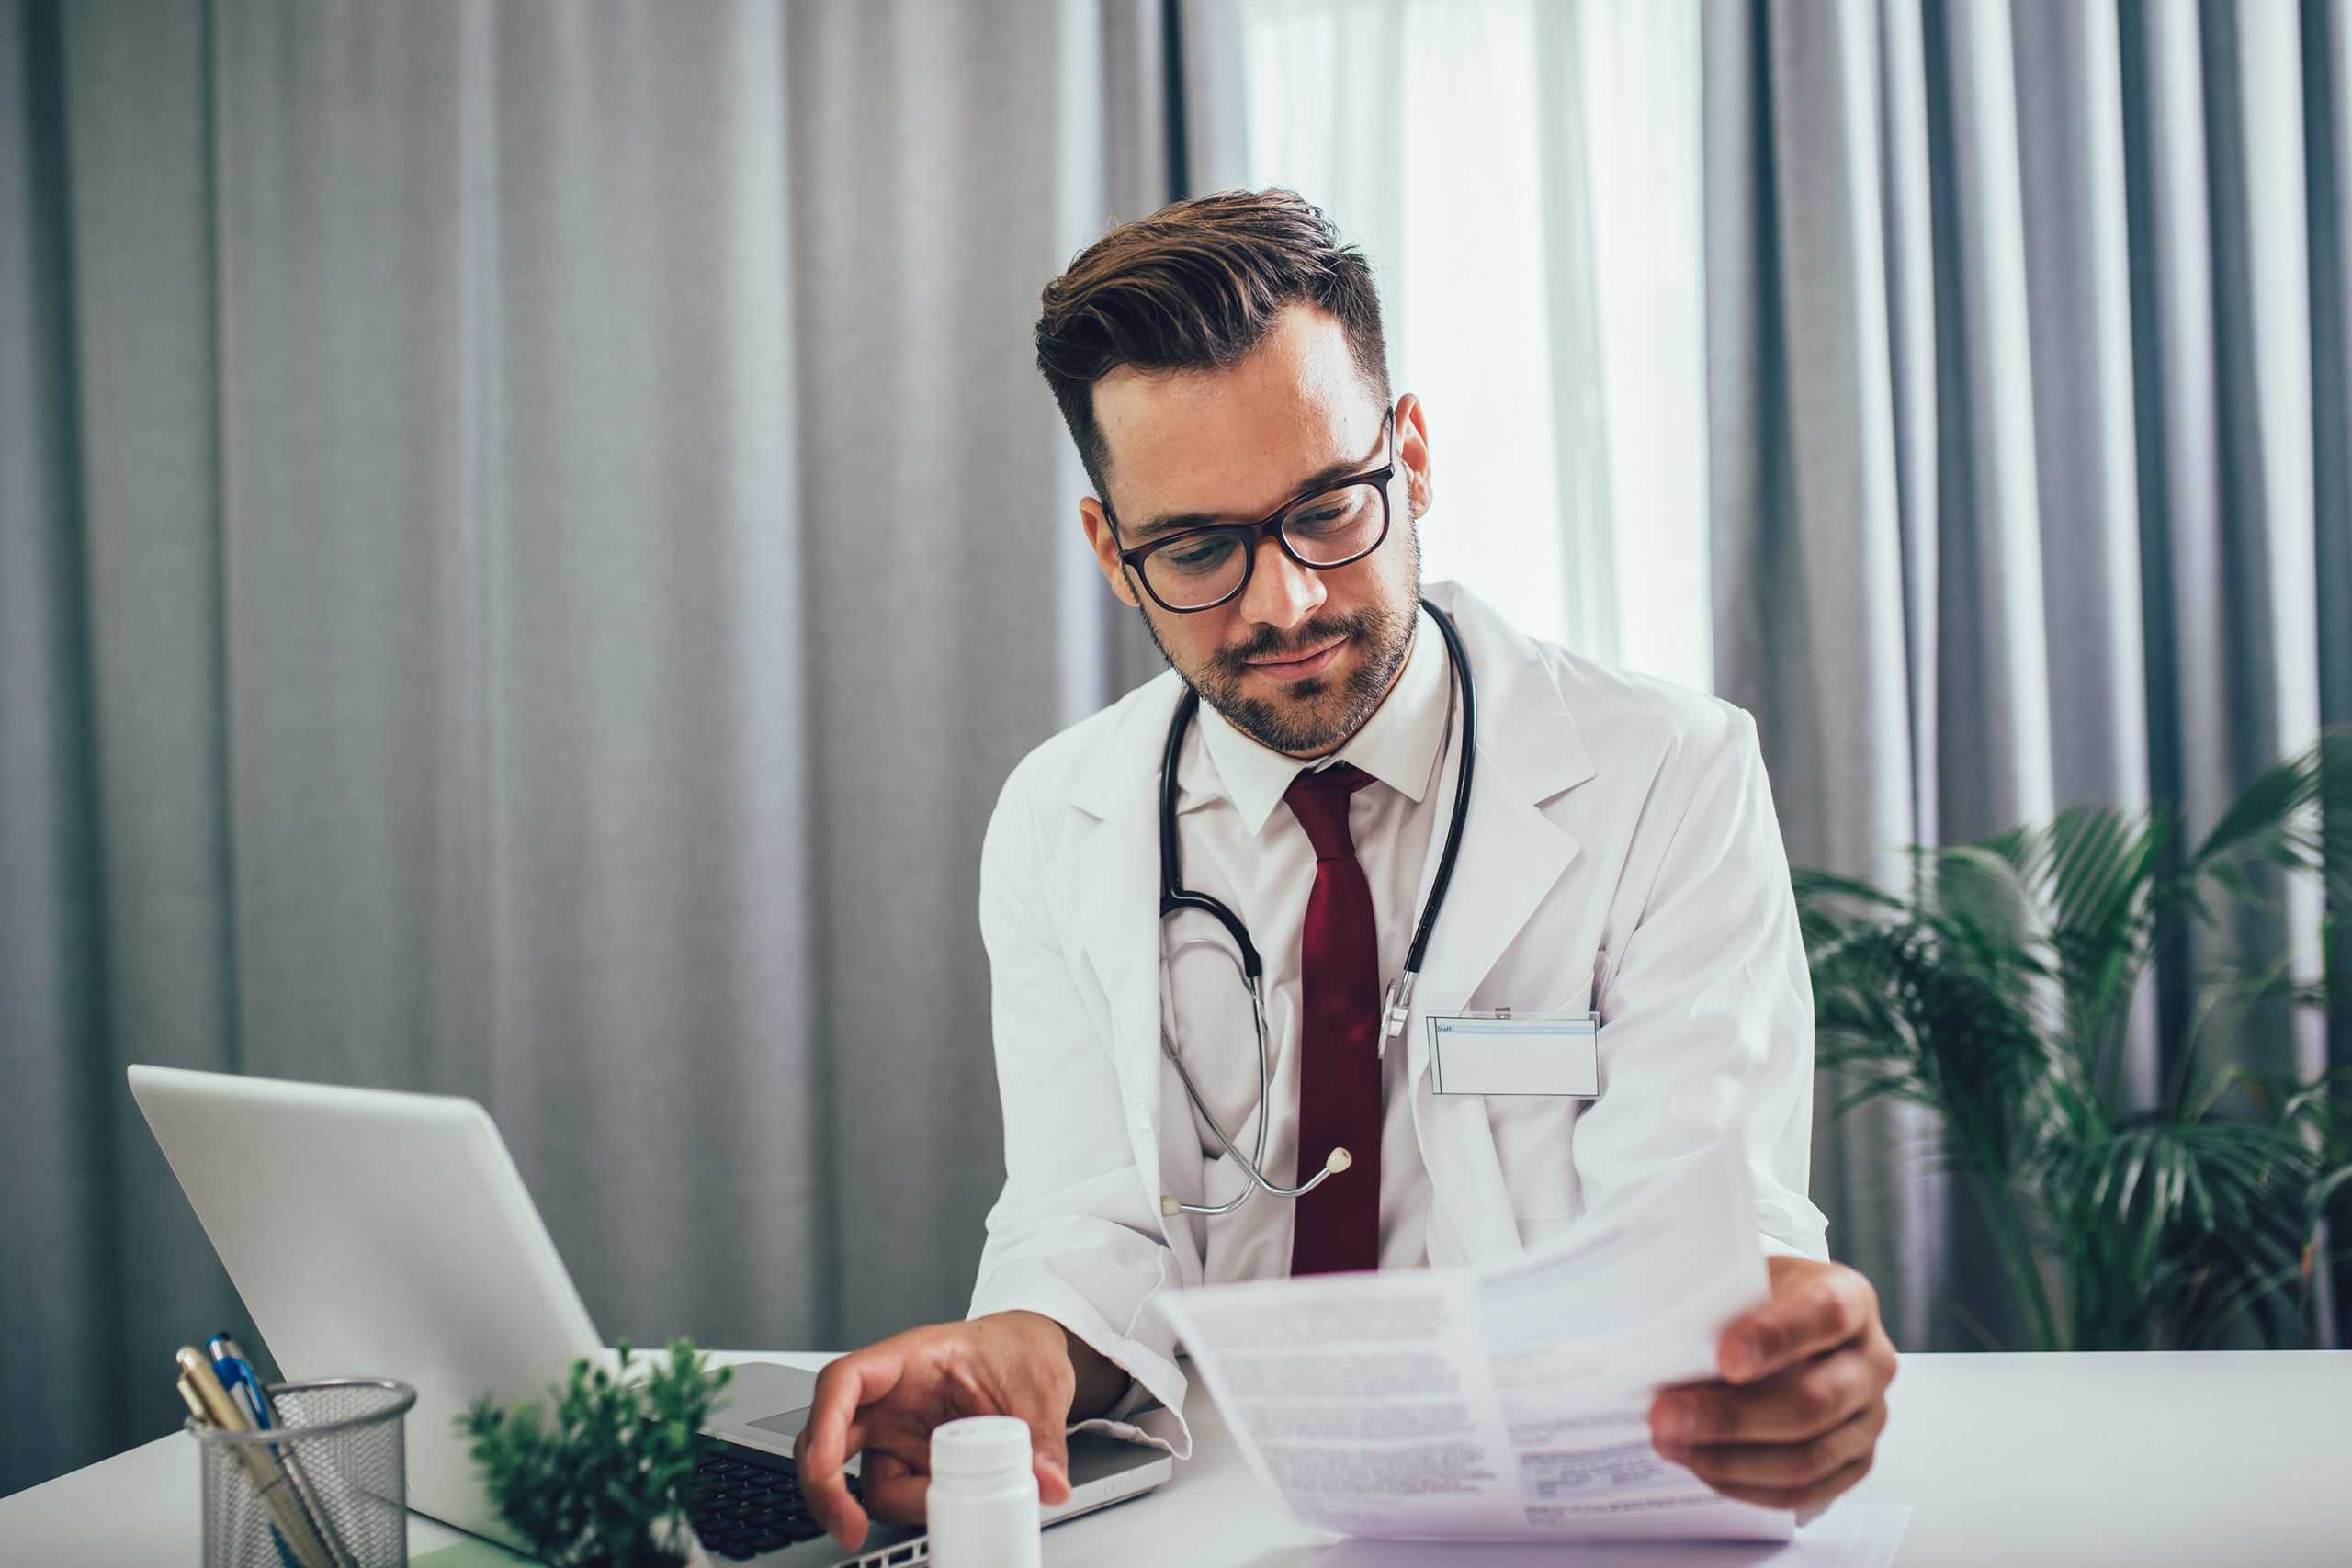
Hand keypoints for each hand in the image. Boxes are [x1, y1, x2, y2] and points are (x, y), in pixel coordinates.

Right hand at [792, 1311, 1078, 1549]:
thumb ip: (1043, 1440)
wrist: (1029, 1357)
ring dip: (871, 1505)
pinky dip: (901, 1509)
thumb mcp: (1040, 1389)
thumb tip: (1050, 1482)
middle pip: (828, 1434)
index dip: (825, 1422)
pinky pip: (886, 1489)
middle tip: (848, 1526)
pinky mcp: (905, 1457)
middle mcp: (890, 1395)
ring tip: (931, 1513)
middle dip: (826, 1485)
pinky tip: (933, 1512)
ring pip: (853, 1472)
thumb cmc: (1019, 1351)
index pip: (845, 1380)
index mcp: (912, 1357)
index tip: (825, 1465)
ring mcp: (893, 1428)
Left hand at [1647, 1254, 1897, 1518]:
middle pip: (1814, 1401)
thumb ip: (1718, 1303)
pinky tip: (1702, 1467)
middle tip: (1665, 1416)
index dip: (1776, 1338)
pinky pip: (1806, 1490)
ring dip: (1730, 1460)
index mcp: (1849, 1297)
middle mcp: (1872, 1359)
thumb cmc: (1758, 1301)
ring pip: (1808, 1456)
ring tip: (1671, 1444)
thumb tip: (1660, 1337)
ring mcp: (1869, 1415)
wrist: (1785, 1326)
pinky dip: (1748, 1485)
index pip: (1826, 1315)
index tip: (1725, 1359)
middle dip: (1731, 1417)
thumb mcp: (1742, 1280)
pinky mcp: (1856, 1460)